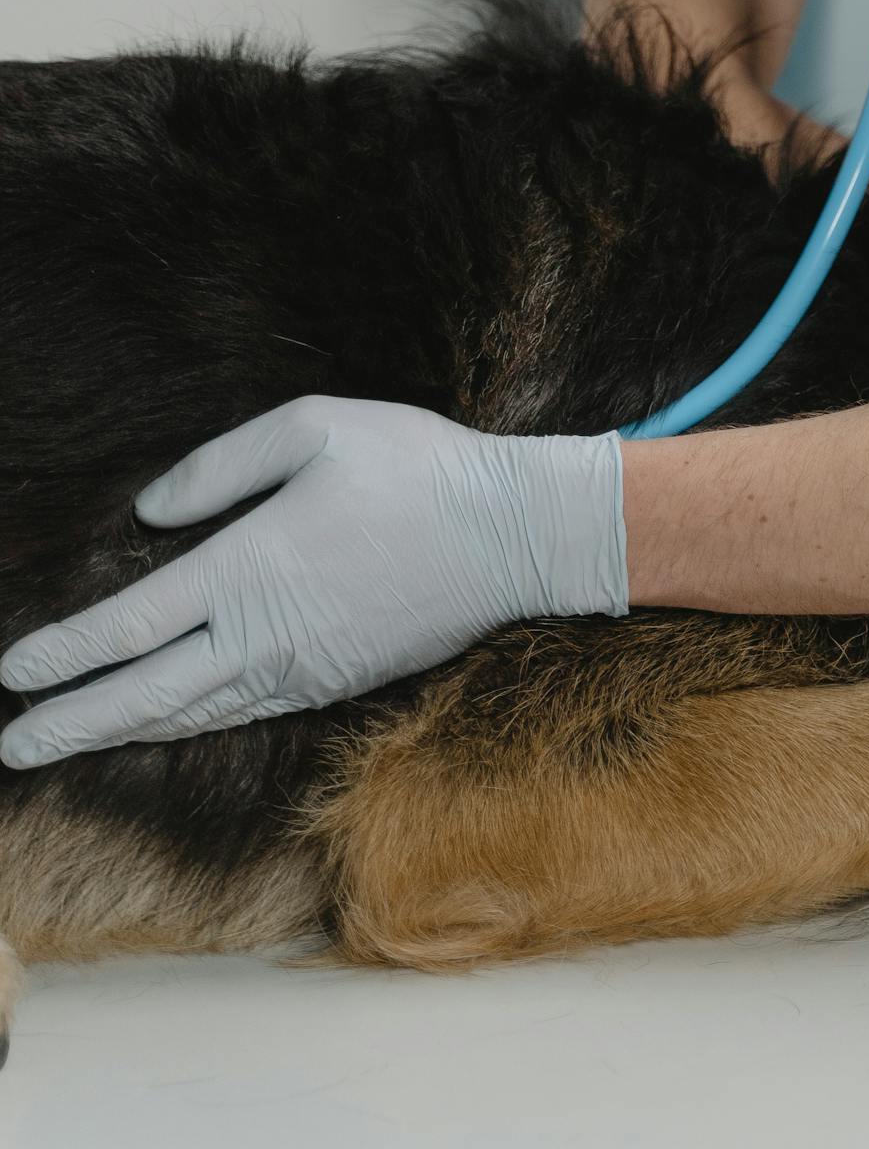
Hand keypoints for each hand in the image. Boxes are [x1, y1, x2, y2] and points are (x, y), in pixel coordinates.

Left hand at [0, 396, 627, 766]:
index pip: (131, 626)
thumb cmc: (415, 466)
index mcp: (249, 568)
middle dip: (71, 721)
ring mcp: (300, 670)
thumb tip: (150, 514)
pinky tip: (165, 725)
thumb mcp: (315, 428)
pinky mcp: (333, 682)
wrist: (512, 534)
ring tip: (66, 743)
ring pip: (190, 715)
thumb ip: (222, 468)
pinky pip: (242, 714)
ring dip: (120, 732)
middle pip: (145, 694)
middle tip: (10, 746)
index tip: (11, 671)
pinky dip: (187, 726)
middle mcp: (264, 635)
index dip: (65, 654)